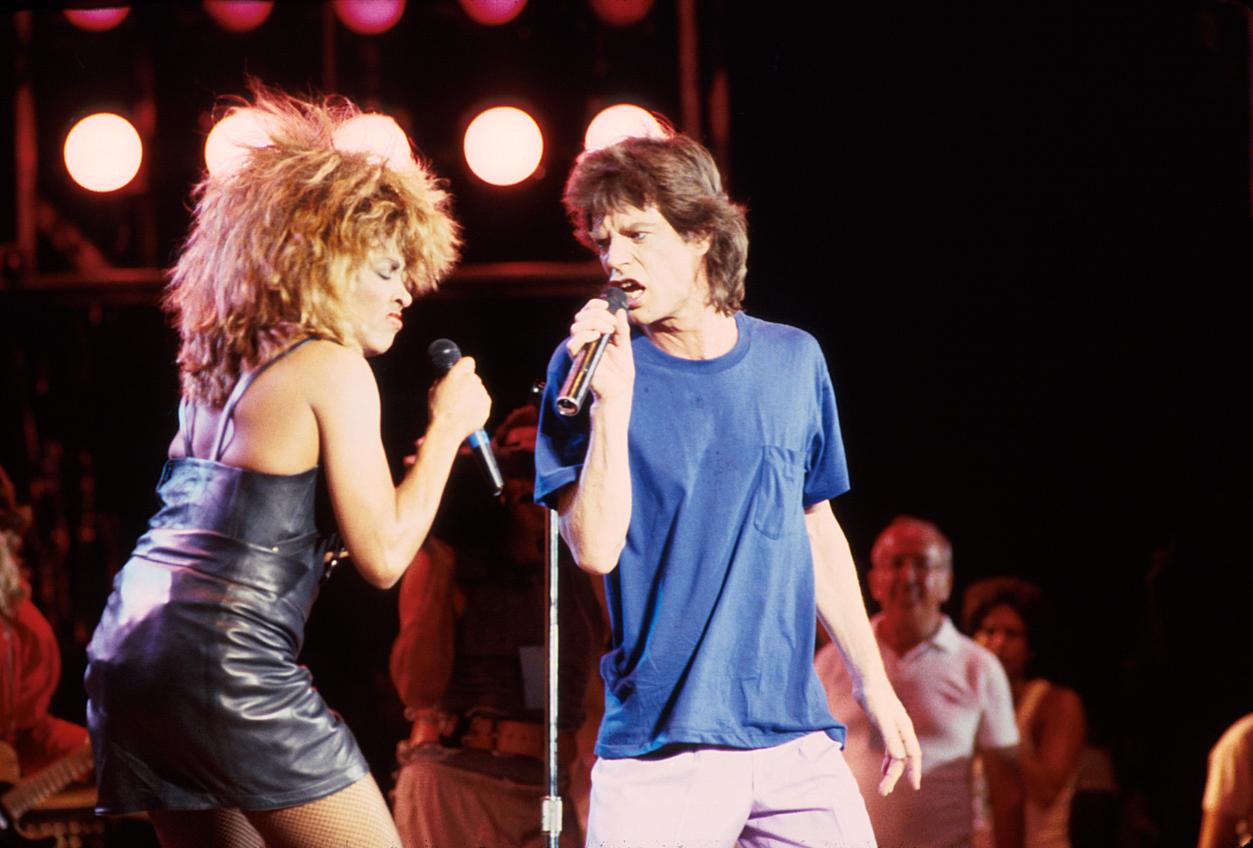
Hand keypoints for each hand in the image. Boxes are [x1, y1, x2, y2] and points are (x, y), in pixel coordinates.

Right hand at [427, 356, 490, 442]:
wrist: (448, 430)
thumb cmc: (438, 410)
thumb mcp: (434, 390)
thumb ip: (445, 380)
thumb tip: (448, 376)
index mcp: (457, 374)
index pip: (468, 361)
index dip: (465, 367)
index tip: (462, 372)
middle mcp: (471, 380)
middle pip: (473, 377)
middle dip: (467, 384)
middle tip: (458, 395)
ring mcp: (481, 392)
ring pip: (478, 390)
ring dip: (472, 396)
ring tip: (460, 408)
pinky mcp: (487, 403)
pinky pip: (483, 401)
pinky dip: (477, 406)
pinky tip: (467, 414)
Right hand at [566, 296, 633, 408]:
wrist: (620, 389)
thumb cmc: (621, 370)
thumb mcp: (624, 345)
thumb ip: (622, 329)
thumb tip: (620, 311)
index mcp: (594, 334)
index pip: (587, 313)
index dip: (593, 305)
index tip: (606, 305)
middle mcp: (585, 340)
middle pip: (580, 317)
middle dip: (597, 314)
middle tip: (612, 324)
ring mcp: (581, 349)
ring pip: (575, 327)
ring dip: (593, 323)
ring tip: (608, 330)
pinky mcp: (579, 360)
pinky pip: (572, 344)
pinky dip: (584, 336)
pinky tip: (597, 336)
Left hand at [857, 680, 922, 795]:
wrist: (866, 681)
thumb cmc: (875, 697)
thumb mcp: (881, 719)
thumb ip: (890, 738)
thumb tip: (899, 759)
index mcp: (904, 729)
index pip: (912, 755)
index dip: (913, 771)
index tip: (914, 787)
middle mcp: (902, 731)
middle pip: (902, 759)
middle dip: (895, 776)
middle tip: (884, 792)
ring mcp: (894, 729)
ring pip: (896, 756)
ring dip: (890, 771)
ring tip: (884, 787)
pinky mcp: (884, 726)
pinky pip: (890, 749)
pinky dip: (887, 761)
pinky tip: (883, 770)